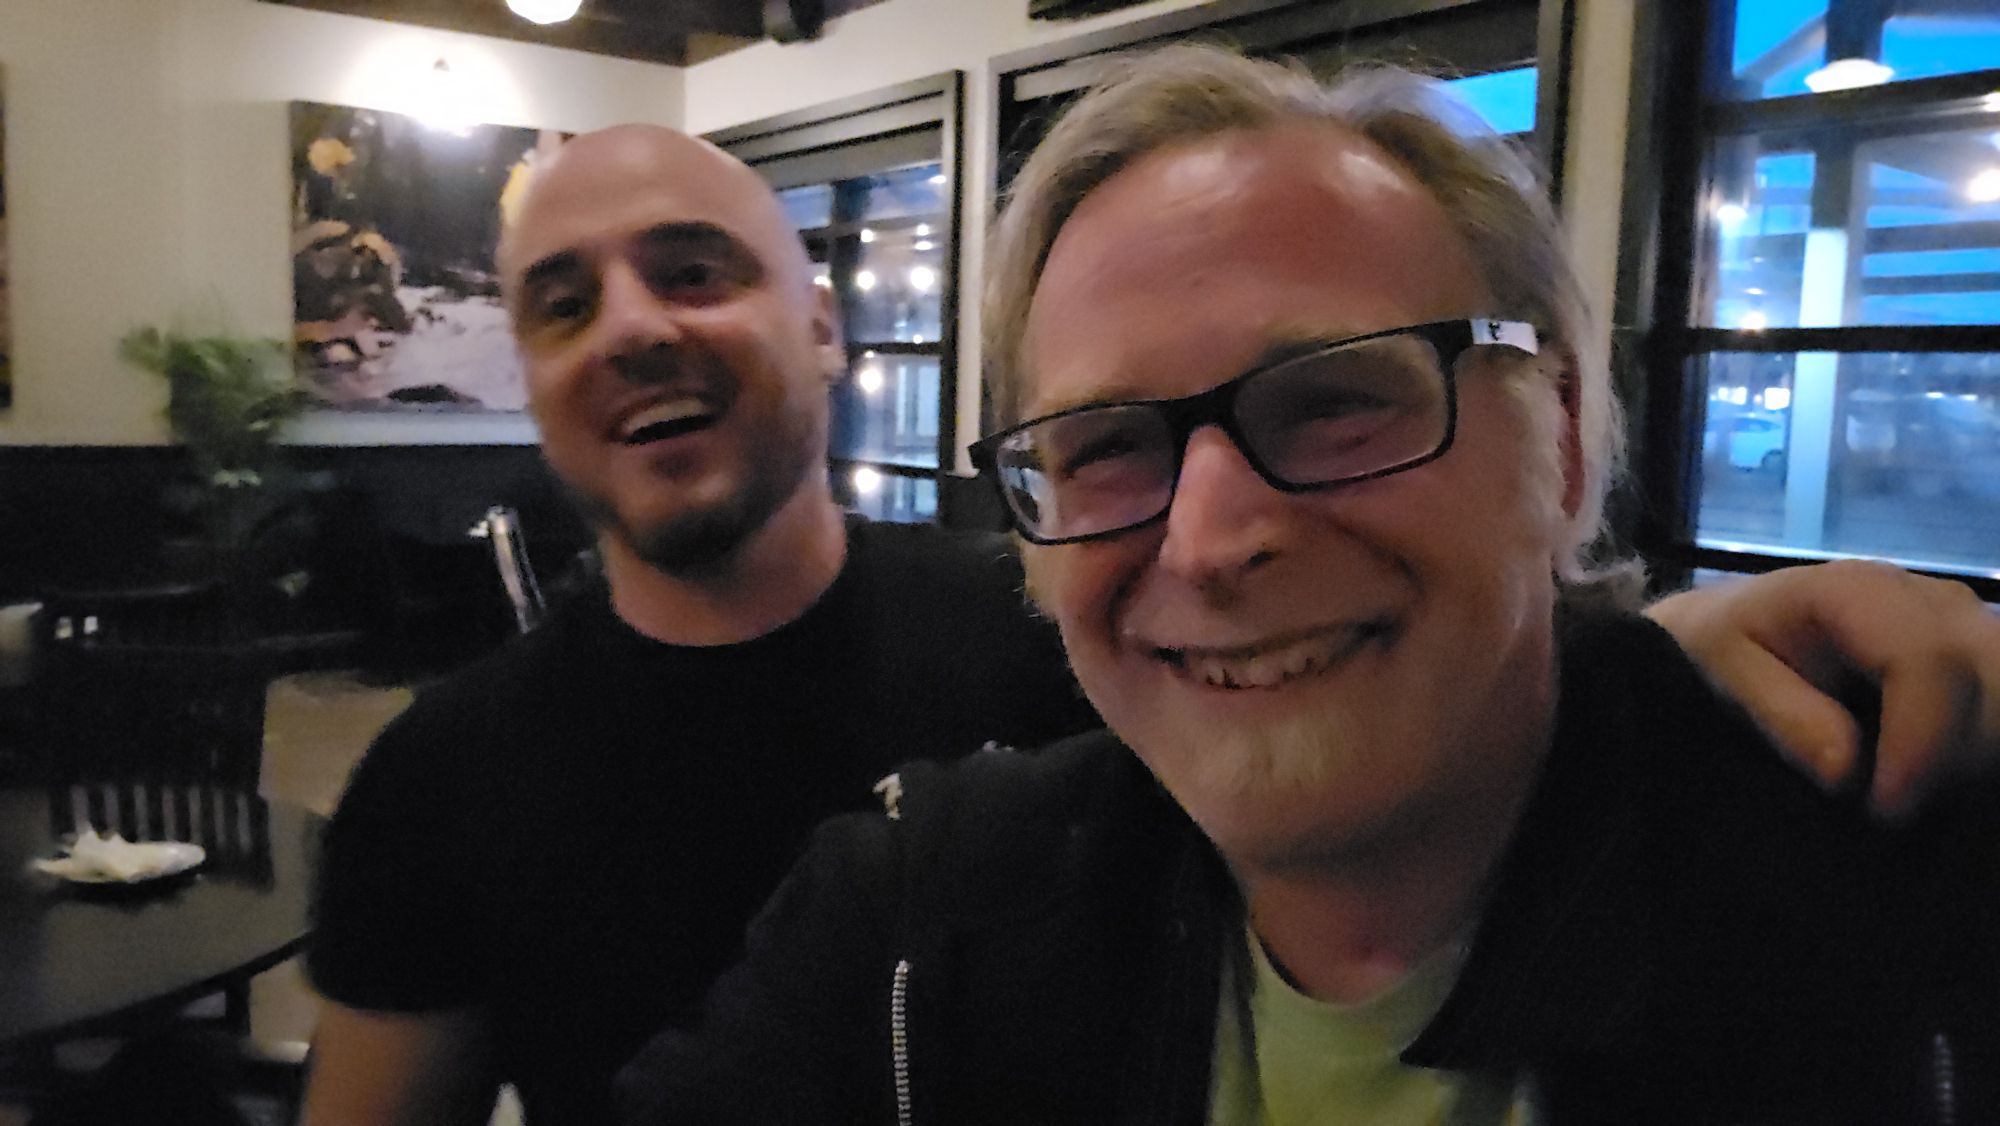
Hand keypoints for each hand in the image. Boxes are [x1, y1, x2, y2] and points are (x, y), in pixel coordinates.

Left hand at [1647, 560, 1999, 816]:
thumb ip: (1783, 717)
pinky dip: (1975, 747)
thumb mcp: (1722, 672)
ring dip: (1969, 753)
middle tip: (1888, 805)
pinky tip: (1930, 778)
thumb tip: (1849, 772)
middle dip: (1953, 754)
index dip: (1922, 741)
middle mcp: (1929, 599)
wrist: (1728, 628)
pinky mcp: (1975, 659)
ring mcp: (1962, 627)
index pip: (1930, 661)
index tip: (1886, 807)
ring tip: (1902, 789)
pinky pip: (1997, 705)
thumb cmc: (1719, 645)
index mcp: (1861, 591)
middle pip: (1989, 678)